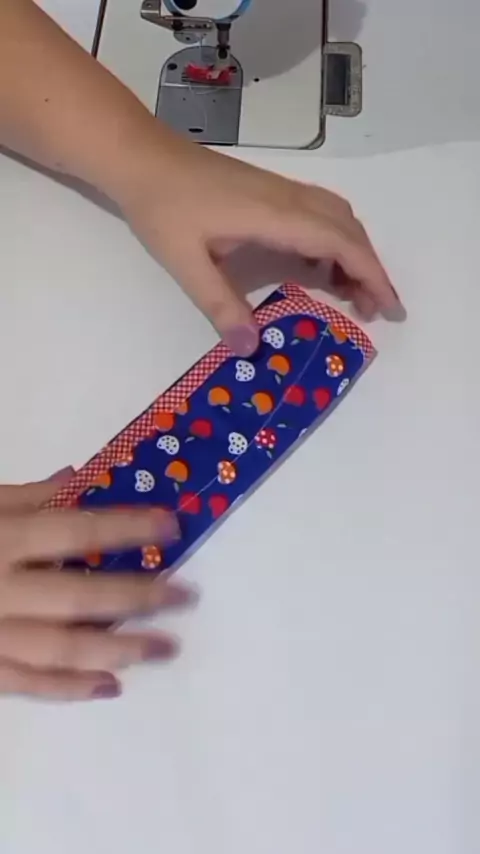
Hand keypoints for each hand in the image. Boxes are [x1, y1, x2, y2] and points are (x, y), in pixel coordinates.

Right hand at [0, 470, 194, 701]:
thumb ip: (23, 495)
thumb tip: (79, 478)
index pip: (75, 530)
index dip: (127, 526)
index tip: (172, 525)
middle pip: (79, 596)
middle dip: (138, 596)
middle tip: (187, 596)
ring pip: (61, 649)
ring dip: (119, 649)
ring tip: (166, 647)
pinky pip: (26, 684)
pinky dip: (69, 689)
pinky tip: (111, 686)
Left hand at [120, 137, 405, 356]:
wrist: (142, 157)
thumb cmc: (162, 207)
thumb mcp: (186, 262)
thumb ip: (220, 305)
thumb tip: (250, 348)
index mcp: (275, 216)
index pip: (340, 244)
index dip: (370, 275)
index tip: (388, 307)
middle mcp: (288, 199)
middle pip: (349, 230)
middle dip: (370, 270)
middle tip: (374, 311)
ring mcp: (280, 192)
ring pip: (337, 218)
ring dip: (354, 253)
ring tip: (351, 293)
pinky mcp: (269, 192)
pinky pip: (318, 214)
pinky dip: (332, 241)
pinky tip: (316, 267)